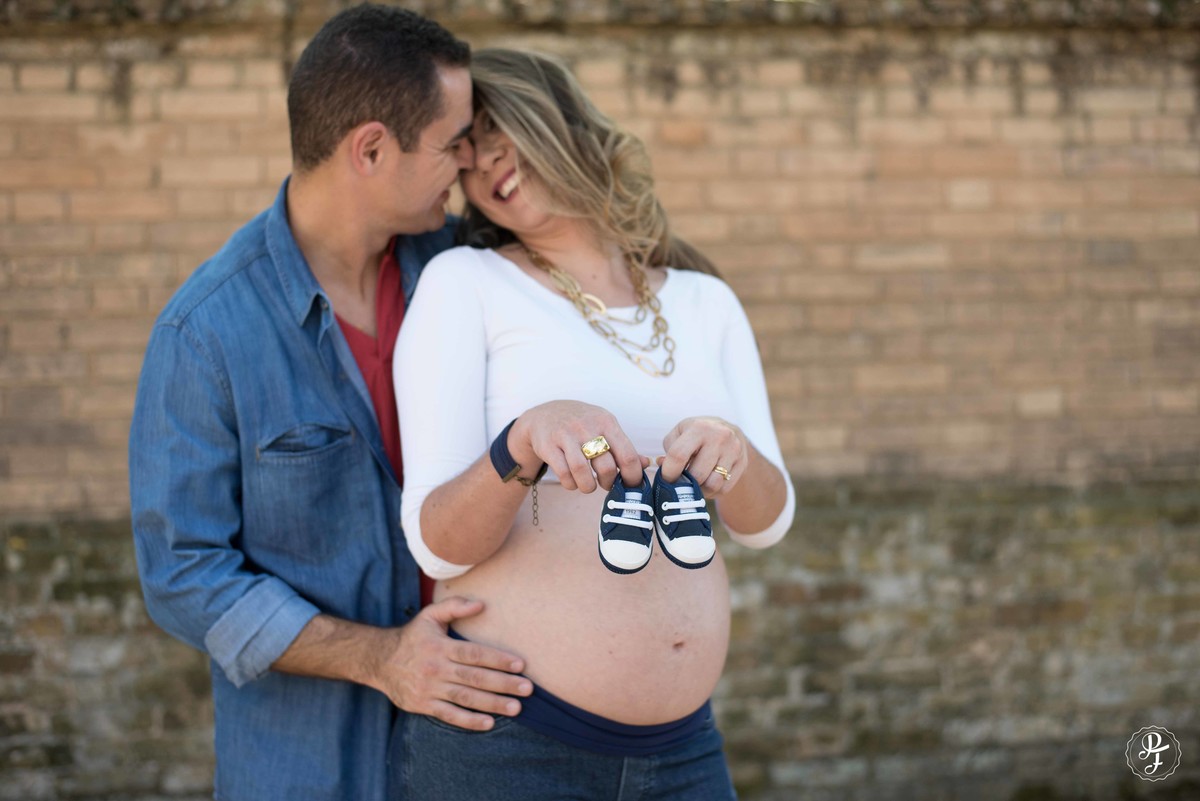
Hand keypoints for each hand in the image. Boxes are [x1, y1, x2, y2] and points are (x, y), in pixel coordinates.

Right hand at [370, 597, 531, 730]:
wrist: (379, 661)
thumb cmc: (412, 637)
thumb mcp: (429, 615)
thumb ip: (455, 607)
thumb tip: (481, 604)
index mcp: (440, 646)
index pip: (474, 654)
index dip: (498, 659)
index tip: (520, 665)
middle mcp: (436, 668)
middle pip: (474, 678)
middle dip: (503, 684)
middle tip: (527, 689)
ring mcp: (429, 689)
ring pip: (465, 698)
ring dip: (492, 704)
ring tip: (516, 708)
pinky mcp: (423, 705)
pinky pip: (449, 715)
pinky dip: (469, 721)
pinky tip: (489, 723)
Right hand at [511, 401, 648, 492]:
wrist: (544, 414)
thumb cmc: (581, 424)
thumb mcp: (604, 427)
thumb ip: (624, 446)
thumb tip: (646, 464)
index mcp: (606, 422)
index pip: (628, 455)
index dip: (632, 477)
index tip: (630, 485)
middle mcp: (587, 426)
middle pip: (607, 466)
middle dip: (608, 483)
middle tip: (606, 484)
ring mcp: (566, 436)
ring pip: (582, 473)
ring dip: (588, 486)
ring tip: (588, 485)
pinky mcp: (548, 446)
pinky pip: (564, 474)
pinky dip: (571, 484)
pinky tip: (572, 481)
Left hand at [658, 416, 747, 497]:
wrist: (729, 430)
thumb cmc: (698, 433)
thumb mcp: (680, 433)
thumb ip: (669, 450)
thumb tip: (662, 465)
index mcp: (699, 428)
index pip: (679, 455)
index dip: (669, 472)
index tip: (666, 480)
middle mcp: (719, 437)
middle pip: (697, 474)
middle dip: (686, 484)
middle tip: (681, 483)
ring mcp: (734, 450)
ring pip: (713, 484)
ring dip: (700, 490)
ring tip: (695, 485)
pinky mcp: (742, 463)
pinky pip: (724, 488)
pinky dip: (712, 492)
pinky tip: (707, 484)